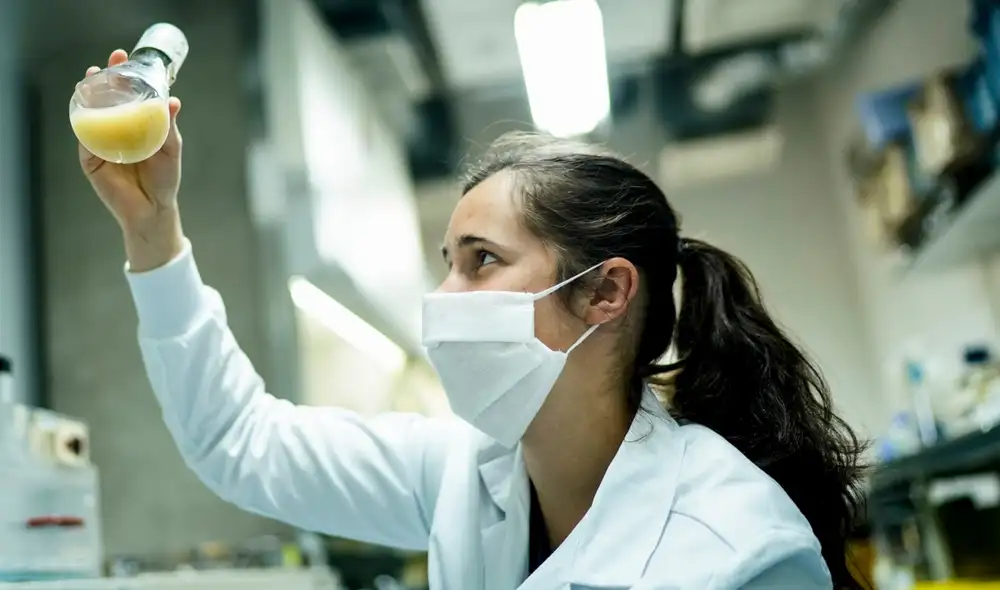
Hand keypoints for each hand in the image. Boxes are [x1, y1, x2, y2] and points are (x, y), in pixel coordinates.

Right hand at [79, 49, 184, 271]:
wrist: (153, 209)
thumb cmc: (163, 178)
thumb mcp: (171, 148)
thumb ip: (169, 126)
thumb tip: (173, 100)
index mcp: (134, 123)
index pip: (127, 94)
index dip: (124, 74)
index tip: (125, 57)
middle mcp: (115, 129)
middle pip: (106, 98)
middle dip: (106, 77)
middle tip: (111, 62)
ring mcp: (100, 142)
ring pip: (90, 113)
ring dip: (90, 93)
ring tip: (94, 77)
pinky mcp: (90, 158)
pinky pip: (85, 137)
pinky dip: (85, 123)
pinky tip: (88, 108)